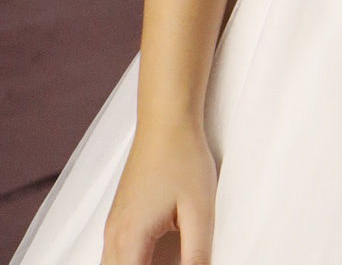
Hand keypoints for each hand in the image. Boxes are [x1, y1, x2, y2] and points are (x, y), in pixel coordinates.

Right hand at [101, 129, 215, 264]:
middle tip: (173, 261)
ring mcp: (113, 227)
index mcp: (130, 238)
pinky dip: (132, 263)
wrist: (166, 119)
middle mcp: (114, 236)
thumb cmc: (182, 156)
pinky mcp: (120, 218)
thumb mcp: (199, 209)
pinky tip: (154, 259)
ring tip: (167, 258)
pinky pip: (116, 256)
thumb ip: (197, 253)